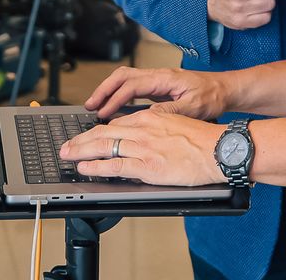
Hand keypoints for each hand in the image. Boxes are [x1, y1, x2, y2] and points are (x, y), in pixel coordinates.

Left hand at [61, 109, 223, 185]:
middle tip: (66, 146)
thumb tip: (140, 139)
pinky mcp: (148, 166)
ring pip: (104, 146)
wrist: (219, 149)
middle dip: (81, 139)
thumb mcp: (174, 125)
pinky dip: (96, 166)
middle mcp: (143, 129)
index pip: (115, 123)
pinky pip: (114, 165)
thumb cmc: (203, 141)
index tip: (86, 136)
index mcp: (150, 118)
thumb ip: (154, 130)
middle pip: (103, 132)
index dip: (96, 131)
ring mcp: (144, 147)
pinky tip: (85, 167)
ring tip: (68, 156)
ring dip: (81, 151)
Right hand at [84, 65, 232, 119]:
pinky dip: (119, 94)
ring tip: (96, 107)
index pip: (131, 86)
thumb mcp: (194, 107)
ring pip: (126, 79)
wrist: (225, 89)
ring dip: (109, 91)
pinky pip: (133, 87)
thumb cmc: (213, 96)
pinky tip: (114, 107)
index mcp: (164, 79)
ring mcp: (158, 80)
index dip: (114, 99)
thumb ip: (170, 111)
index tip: (102, 113)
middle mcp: (158, 76)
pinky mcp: (159, 87)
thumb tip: (147, 116)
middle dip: (103, 90)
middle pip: (122, 77)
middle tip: (89, 106)